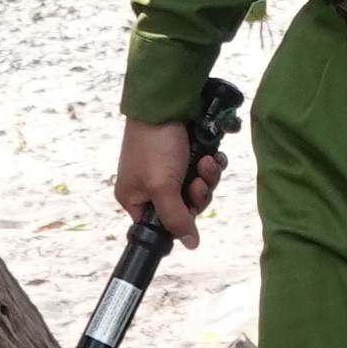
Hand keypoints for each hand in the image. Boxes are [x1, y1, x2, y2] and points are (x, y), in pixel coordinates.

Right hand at [114, 117, 219, 245]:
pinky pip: (203, 171)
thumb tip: (189, 244)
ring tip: (206, 162)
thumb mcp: (163, 187)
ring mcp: (168, 171)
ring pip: (197, 189)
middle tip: (197, 180)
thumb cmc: (155, 144)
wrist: (165, 103)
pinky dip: (210, 165)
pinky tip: (211, 155)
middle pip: (184, 208)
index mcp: (135, 199)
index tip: (189, 209)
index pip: (160, 227)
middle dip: (198, 194)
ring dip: (207, 178)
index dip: (179, 221)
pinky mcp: (184, 156)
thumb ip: (176, 219)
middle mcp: (150, 187)